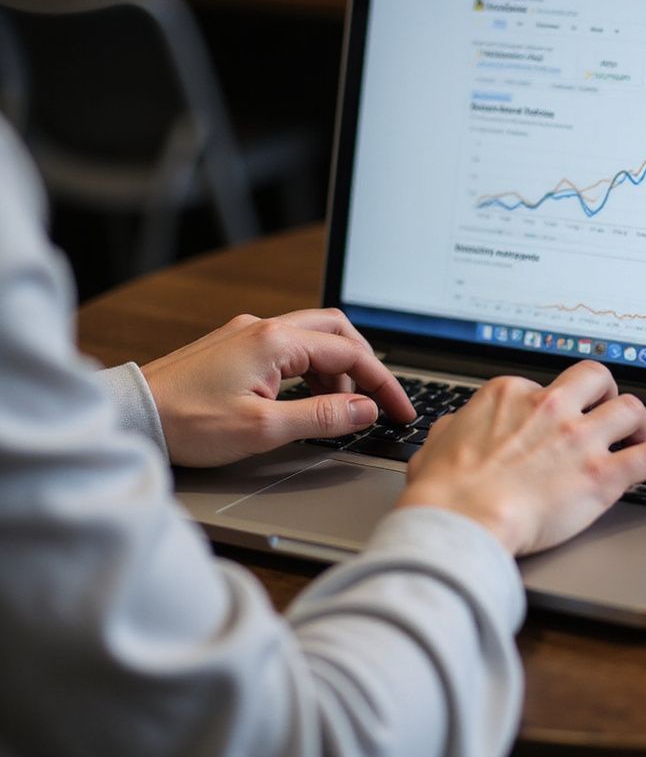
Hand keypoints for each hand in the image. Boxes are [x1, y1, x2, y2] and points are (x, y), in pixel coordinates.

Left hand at [141, 309, 415, 466]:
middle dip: (366, 365)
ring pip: (315, 338)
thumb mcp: (263, 428)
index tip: (401, 411)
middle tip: (380, 401)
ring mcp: (250, 333)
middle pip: (338, 332)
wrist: (133, 414)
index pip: (350, 354)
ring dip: (338, 369)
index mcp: (277, 341)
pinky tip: (309, 399)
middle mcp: (266, 328)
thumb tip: (366, 410)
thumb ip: (322, 417)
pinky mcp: (237, 345)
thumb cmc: (188, 423)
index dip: (383, 384)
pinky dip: (312, 370)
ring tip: (343, 410)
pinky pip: (291, 347)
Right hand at [396, 360, 645, 555]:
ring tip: (640, 437)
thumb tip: (452, 430)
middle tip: (607, 411)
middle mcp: (550, 406)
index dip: (553, 406)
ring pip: (631, 408)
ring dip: (640, 423)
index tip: (557, 422)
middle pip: (597, 377)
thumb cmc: (446, 490)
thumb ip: (452, 430)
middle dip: (607, 392)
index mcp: (511, 395)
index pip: (544, 385)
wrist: (463, 519)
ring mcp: (578, 438)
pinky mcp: (601, 474)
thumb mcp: (434, 446)